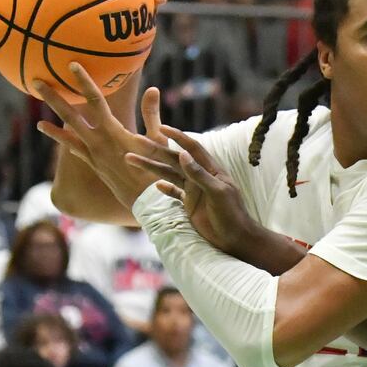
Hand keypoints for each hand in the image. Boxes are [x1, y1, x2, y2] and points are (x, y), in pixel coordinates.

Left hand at [36, 72, 178, 208]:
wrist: (148, 200)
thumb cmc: (158, 168)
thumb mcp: (158, 139)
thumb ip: (151, 113)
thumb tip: (153, 89)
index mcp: (114, 131)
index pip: (95, 101)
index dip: (84, 82)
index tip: (72, 66)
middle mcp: (98, 141)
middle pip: (70, 115)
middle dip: (54, 97)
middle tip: (36, 82)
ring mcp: (93, 154)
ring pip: (67, 134)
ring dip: (51, 123)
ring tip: (37, 113)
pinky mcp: (94, 164)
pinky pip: (73, 149)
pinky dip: (61, 139)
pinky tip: (48, 129)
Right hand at [128, 128, 259, 257]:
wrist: (235, 239)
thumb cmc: (232, 215)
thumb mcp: (217, 193)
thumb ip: (200, 174)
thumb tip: (182, 154)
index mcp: (211, 170)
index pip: (192, 148)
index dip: (177, 136)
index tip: (160, 127)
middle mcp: (201, 177)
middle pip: (174, 159)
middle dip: (155, 150)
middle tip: (135, 140)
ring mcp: (194, 191)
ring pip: (169, 174)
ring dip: (151, 167)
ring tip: (131, 159)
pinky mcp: (190, 205)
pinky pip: (174, 193)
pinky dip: (164, 188)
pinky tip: (155, 184)